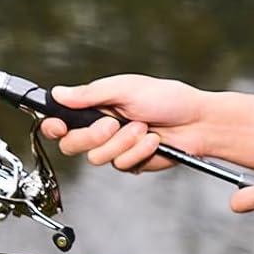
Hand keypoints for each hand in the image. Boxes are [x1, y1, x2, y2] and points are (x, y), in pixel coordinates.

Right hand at [38, 75, 208, 171]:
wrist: (198, 122)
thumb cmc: (169, 99)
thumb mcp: (126, 88)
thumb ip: (91, 94)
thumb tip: (59, 94)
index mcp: (96, 107)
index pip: (61, 120)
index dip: (54, 126)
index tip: (60, 126)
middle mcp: (103, 128)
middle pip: (72, 145)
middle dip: (92, 135)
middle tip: (113, 124)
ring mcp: (117, 147)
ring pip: (97, 157)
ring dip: (122, 142)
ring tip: (143, 128)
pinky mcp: (132, 162)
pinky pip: (122, 165)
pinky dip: (138, 152)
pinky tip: (153, 141)